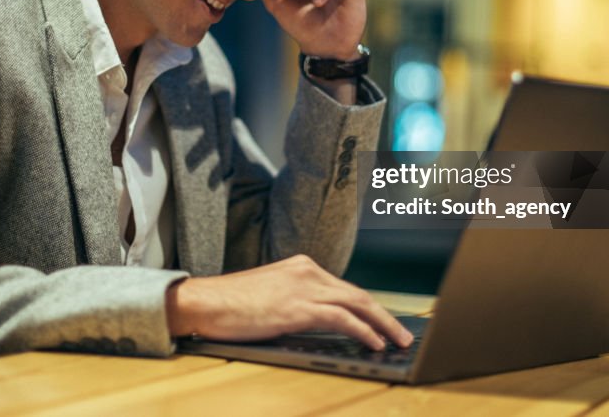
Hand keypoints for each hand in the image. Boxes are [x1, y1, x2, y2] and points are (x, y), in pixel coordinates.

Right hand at [166, 255, 413, 349]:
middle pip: (357, 293)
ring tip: (398, 340)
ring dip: (382, 324)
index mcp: (301, 266)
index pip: (344, 287)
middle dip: (384, 314)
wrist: (205, 302)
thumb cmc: (229, 304)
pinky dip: (363, 330)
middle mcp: (307, 271)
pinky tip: (374, 342)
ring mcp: (303, 287)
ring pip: (357, 303)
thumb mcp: (270, 295)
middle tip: (403, 332)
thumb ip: (296, 301)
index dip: (368, 307)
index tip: (383, 322)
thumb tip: (318, 321)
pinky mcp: (298, 307)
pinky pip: (342, 318)